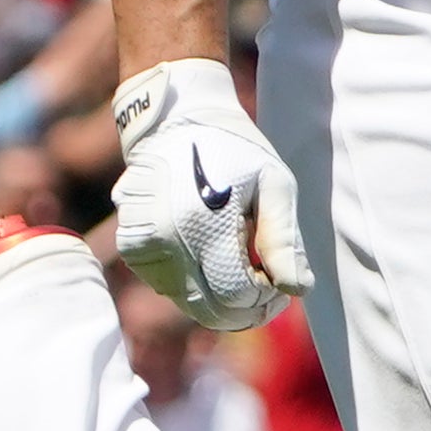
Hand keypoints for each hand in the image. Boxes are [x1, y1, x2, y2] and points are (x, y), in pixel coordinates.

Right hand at [110, 59, 312, 331]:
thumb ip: (284, 241)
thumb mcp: (274, 186)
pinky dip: (197, 284)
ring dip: (220, 296)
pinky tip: (214, 254)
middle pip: (209, 309)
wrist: (178, 121)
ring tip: (241, 260)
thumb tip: (297, 290)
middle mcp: (163, 240)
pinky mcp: (133, 249)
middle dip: (245, 306)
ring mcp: (142, 246)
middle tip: (267, 284)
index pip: (234, 297)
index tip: (281, 286)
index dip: (263, 301)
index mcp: (200, 223)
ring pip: (190, 303)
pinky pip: (172, 288)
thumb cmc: (237, 151)